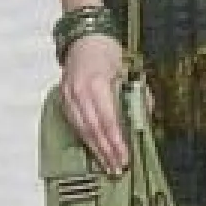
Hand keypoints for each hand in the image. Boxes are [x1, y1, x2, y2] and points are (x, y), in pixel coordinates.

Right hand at [59, 33, 128, 175]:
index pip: (108, 120)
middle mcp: (79, 91)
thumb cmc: (108, 53)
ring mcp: (68, 95)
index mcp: (97, 83)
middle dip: (106, 151)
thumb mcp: (127, 72)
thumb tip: (142, 122)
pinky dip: (84, 139)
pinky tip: (93, 150)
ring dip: (95, 150)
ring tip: (106, 165)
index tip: (125, 157)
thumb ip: (135, 97)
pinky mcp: (63, 99)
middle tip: (117, 168)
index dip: (116, 142)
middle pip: (93, 128)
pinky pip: (74, 124)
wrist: (84, 38)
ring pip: (81, 129)